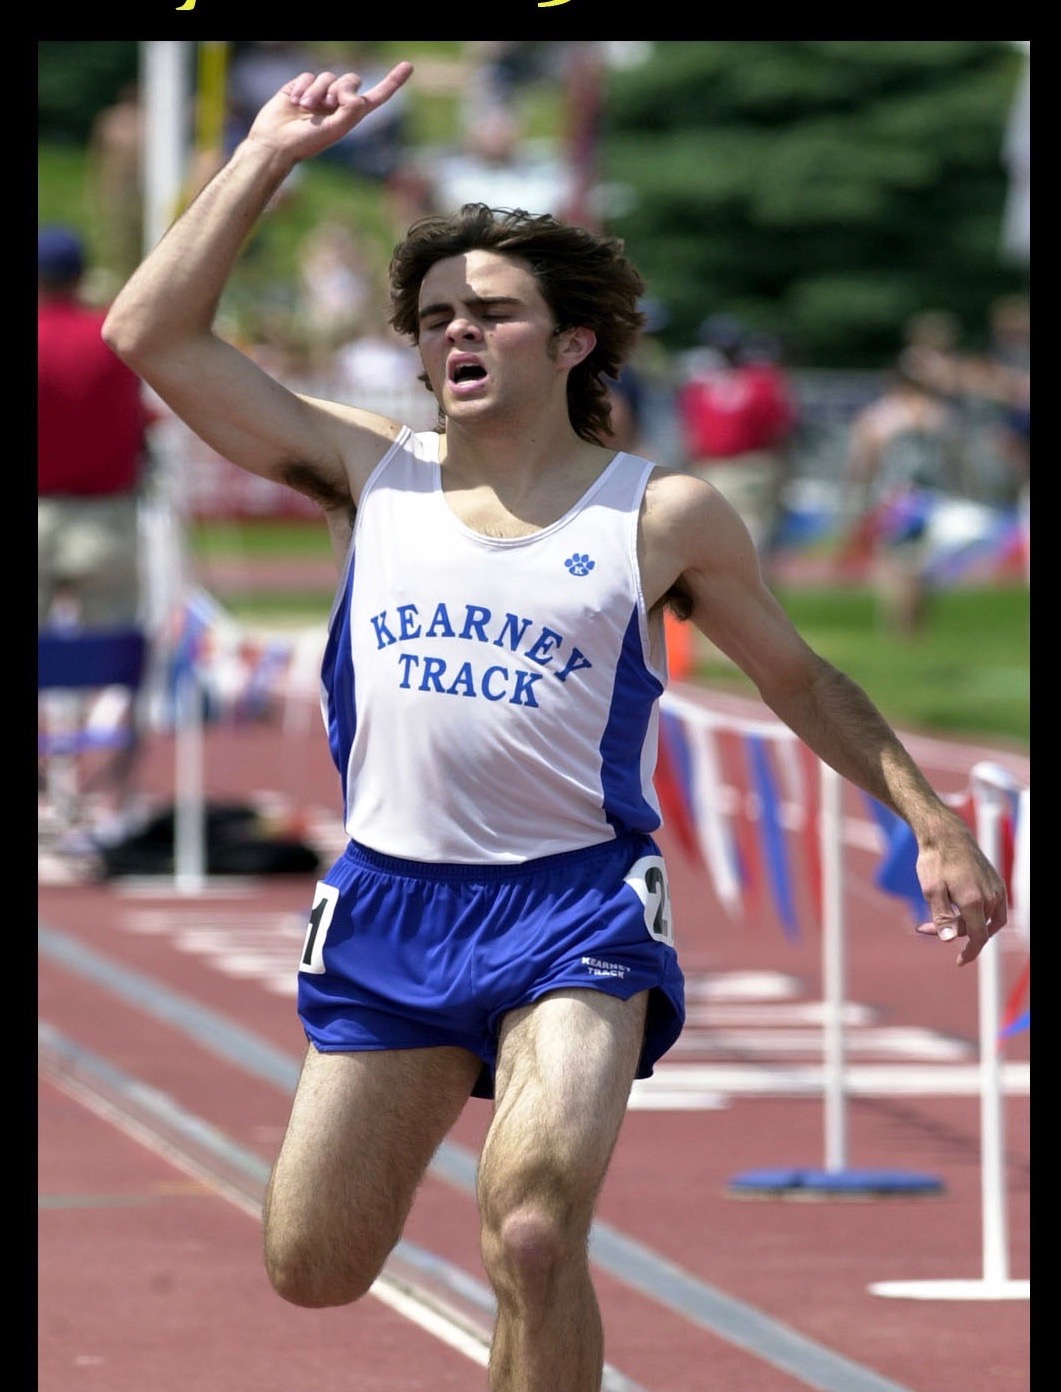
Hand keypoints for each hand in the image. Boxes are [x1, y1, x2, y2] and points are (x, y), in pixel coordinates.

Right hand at [247, 64, 412, 163]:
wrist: (275, 143)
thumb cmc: (305, 143)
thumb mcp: (335, 130)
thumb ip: (351, 110)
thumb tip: (356, 94)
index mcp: (350, 117)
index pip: (376, 97)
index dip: (392, 82)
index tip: (408, 66)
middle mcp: (337, 104)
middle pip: (351, 79)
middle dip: (340, 88)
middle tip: (327, 105)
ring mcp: (319, 94)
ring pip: (327, 76)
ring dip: (317, 91)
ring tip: (305, 108)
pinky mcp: (301, 87)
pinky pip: (309, 75)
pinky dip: (303, 87)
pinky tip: (294, 101)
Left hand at [913, 816, 1008, 964]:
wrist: (947, 834)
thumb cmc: (936, 861)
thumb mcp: (931, 890)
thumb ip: (941, 917)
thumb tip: (950, 940)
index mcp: (975, 901)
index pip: (978, 938)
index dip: (970, 953)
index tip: (959, 962)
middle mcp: (991, 896)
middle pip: (976, 928)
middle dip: (952, 931)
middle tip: (922, 926)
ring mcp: (996, 889)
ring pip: (985, 919)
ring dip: (963, 922)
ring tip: (937, 915)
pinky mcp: (996, 882)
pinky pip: (993, 908)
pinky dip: (978, 915)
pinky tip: (959, 910)